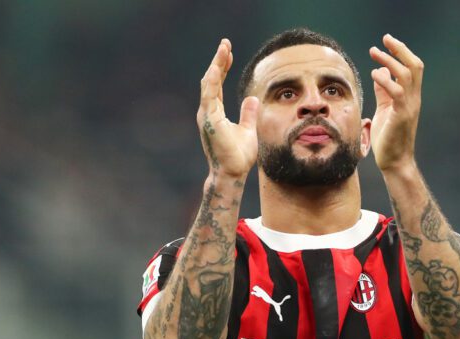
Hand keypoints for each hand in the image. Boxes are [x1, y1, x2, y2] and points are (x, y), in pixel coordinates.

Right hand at [197, 39, 258, 177]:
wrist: (232, 173)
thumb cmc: (238, 156)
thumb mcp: (248, 130)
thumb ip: (248, 114)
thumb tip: (252, 99)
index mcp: (215, 113)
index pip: (217, 85)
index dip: (222, 68)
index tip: (228, 52)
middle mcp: (208, 112)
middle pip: (212, 81)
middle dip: (218, 61)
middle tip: (225, 44)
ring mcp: (207, 116)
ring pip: (209, 85)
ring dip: (216, 66)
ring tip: (223, 49)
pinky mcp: (209, 121)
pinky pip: (209, 97)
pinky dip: (212, 82)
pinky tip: (216, 68)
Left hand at [369, 34, 423, 172]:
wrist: (394, 162)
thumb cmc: (388, 138)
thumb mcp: (384, 109)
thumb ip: (383, 92)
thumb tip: (380, 72)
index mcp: (411, 96)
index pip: (412, 68)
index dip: (401, 52)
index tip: (386, 42)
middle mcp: (414, 99)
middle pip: (414, 66)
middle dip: (400, 49)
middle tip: (385, 39)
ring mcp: (410, 107)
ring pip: (407, 75)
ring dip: (390, 60)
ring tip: (374, 53)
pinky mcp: (402, 115)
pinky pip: (397, 92)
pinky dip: (386, 80)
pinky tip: (374, 75)